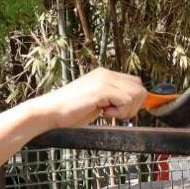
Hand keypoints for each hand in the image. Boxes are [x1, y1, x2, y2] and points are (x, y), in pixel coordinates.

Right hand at [31, 68, 146, 128]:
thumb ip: (113, 99)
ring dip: (126, 109)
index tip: (123, 112)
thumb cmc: (70, 111)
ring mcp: (104, 80)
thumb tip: (135, 106)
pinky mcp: (102, 90)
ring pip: (136, 94)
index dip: (135, 100)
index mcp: (104, 74)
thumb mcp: (96, 101)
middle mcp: (106, 74)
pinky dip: (120, 112)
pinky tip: (104, 113)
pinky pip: (126, 100)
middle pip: (139, 87)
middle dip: (134, 106)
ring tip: (108, 113)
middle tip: (116, 114)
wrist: (50, 111)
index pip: (135, 83)